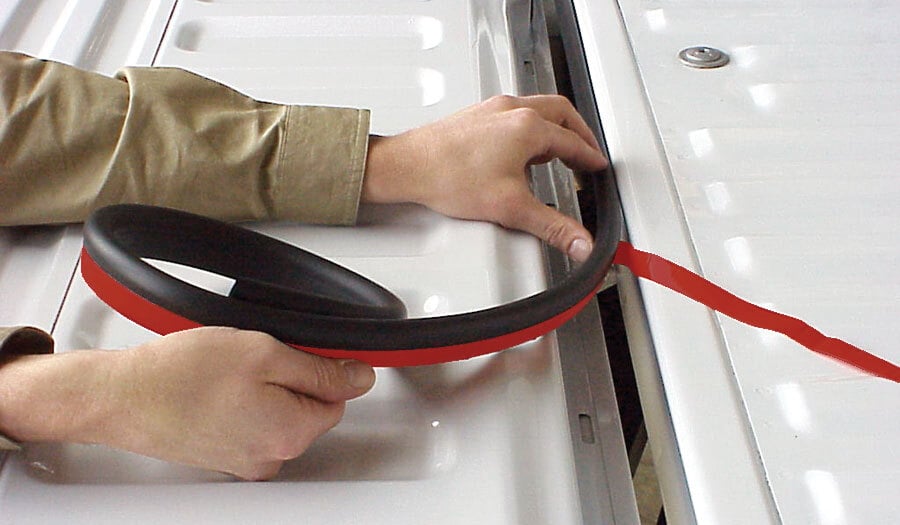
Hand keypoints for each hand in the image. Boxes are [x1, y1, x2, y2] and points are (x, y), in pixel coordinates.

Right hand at [0, 327, 374, 479]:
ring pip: (277, 414)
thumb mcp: (265, 353)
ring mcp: (244, 460)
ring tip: (227, 372)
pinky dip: (239, 403)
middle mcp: (271, 456)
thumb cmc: (182, 374)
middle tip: (253, 358)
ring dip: (263, 390)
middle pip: (307, 409)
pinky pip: (249, 423)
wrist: (121, 395)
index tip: (294, 353)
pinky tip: (214, 387)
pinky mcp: (221, 456)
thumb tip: (360, 377)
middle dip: (288, 379)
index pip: (337, 399)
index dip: (319, 368)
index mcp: (291, 432)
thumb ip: (320, 369)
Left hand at [362, 95, 607, 261]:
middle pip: (561, 113)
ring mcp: (492, 109)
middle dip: (578, 134)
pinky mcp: (476, 115)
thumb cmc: (449, 177)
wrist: (408, 167)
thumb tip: (580, 242)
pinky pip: (515, 112)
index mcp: (528, 127)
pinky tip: (520, 149)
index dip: (590, 158)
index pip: (573, 142)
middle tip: (587, 153)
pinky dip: (530, 126)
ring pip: (537, 108)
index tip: (598, 167)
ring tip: (558, 152)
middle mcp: (512, 110)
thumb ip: (552, 227)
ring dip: (554, 127)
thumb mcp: (511, 207)